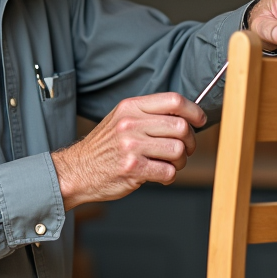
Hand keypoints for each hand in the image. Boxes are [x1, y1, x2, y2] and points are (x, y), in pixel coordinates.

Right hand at [51, 92, 206, 209]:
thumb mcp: (122, 119)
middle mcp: (131, 123)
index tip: (199, 121)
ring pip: (178, 150)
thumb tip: (186, 115)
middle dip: (189, 142)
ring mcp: (131, 146)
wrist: (77, 170)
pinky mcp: (133, 168)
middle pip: (181, 127)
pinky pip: (168, 172)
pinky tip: (157, 175)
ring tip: (167, 164)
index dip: (194, 111)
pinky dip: (168, 176)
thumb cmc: (104, 147)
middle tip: (182, 150)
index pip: (174, 100)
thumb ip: (149, 114)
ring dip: (180, 162)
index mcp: (131, 107)